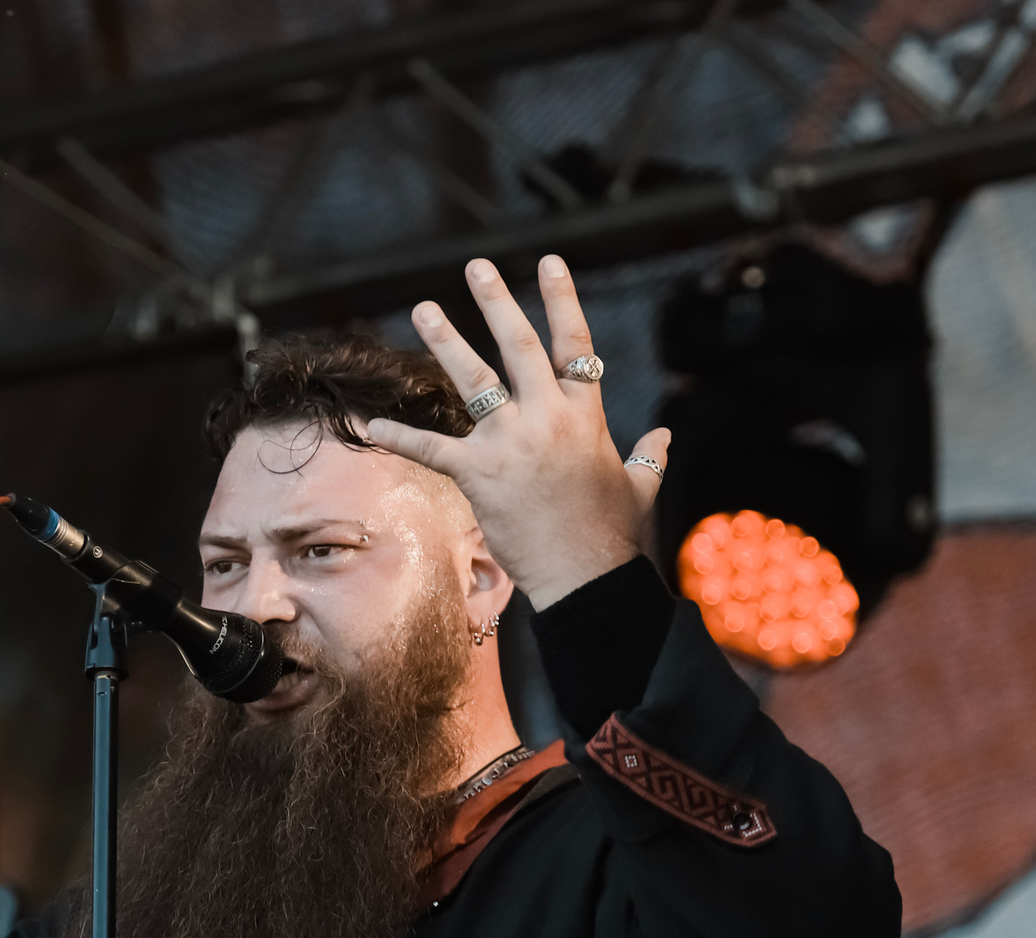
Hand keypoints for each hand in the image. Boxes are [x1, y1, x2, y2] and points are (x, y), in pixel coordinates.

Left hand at [367, 254, 669, 609]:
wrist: (588, 576)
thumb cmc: (614, 534)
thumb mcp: (640, 486)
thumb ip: (650, 453)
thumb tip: (664, 436)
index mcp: (585, 415)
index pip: (574, 345)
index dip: (561, 300)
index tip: (549, 263)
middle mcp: (548, 418)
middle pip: (520, 346)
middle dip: (497, 302)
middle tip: (477, 267)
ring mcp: (512, 443)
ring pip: (474, 381)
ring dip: (446, 341)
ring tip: (424, 308)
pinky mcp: (481, 474)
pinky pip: (433, 449)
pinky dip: (401, 439)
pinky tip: (371, 426)